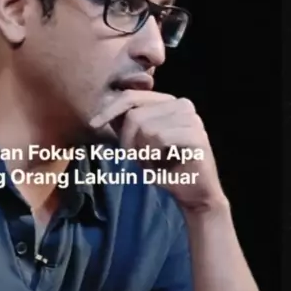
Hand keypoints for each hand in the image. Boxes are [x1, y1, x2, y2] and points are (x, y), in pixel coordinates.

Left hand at [90, 90, 226, 212]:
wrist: (192, 193)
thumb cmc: (164, 167)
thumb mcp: (137, 143)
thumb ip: (124, 123)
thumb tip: (103, 105)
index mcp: (168, 101)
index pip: (131, 96)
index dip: (109, 110)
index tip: (93, 125)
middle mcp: (182, 104)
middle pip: (135, 114)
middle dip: (128, 141)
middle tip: (138, 158)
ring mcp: (192, 118)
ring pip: (146, 128)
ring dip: (143, 151)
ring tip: (154, 162)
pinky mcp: (197, 135)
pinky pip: (160, 138)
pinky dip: (154, 155)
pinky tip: (163, 164)